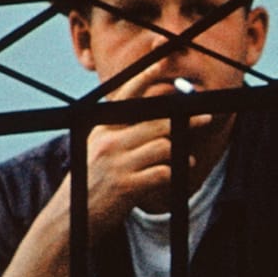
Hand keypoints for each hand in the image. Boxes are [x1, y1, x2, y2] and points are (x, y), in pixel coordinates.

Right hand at [77, 52, 180, 238]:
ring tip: (185, 160)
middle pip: (157, 121)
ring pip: (164, 146)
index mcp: (103, 128)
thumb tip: (159, 114)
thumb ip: (124, 131)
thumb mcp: (100, 149)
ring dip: (180, 153)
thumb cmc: (93, 182)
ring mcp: (117, 163)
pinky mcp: (126, 187)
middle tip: (206, 118)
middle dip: (186, 119)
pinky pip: (163, 172)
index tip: (162, 58)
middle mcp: (108, 141)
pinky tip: (177, 175)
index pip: (126, 95)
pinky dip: (176, 173)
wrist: (71, 218)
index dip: (146, 75)